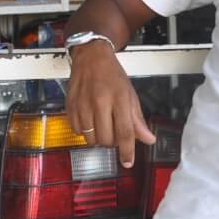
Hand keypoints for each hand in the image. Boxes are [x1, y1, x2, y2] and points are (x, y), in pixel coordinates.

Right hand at [67, 41, 155, 167]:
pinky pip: (77, 131)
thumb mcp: (130, 94)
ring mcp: (83, 104)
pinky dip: (84, 132)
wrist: (91, 56)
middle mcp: (100, 102)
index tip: (128, 162)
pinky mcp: (70, 106)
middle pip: (107, 139)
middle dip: (112, 142)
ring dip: (98, 138)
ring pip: (91, 138)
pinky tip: (89, 121)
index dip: (127, 151)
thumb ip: (137, 120)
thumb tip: (148, 139)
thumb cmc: (111, 74)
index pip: (125, 132)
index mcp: (119, 99)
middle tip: (114, 131)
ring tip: (102, 125)